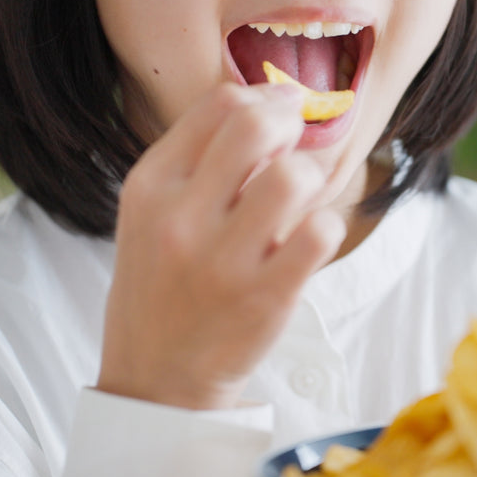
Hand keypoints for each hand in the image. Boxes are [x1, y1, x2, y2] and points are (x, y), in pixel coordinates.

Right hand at [97, 83, 346, 409]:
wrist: (156, 379)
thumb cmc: (165, 285)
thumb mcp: (153, 214)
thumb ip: (200, 159)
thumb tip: (274, 103)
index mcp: (150, 187)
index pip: (219, 105)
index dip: (265, 97)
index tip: (283, 111)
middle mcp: (180, 219)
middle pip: (256, 126)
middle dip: (290, 124)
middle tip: (294, 147)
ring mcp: (222, 262)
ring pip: (293, 177)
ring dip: (309, 181)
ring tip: (298, 205)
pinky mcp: (265, 298)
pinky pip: (320, 231)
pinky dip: (326, 226)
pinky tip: (308, 239)